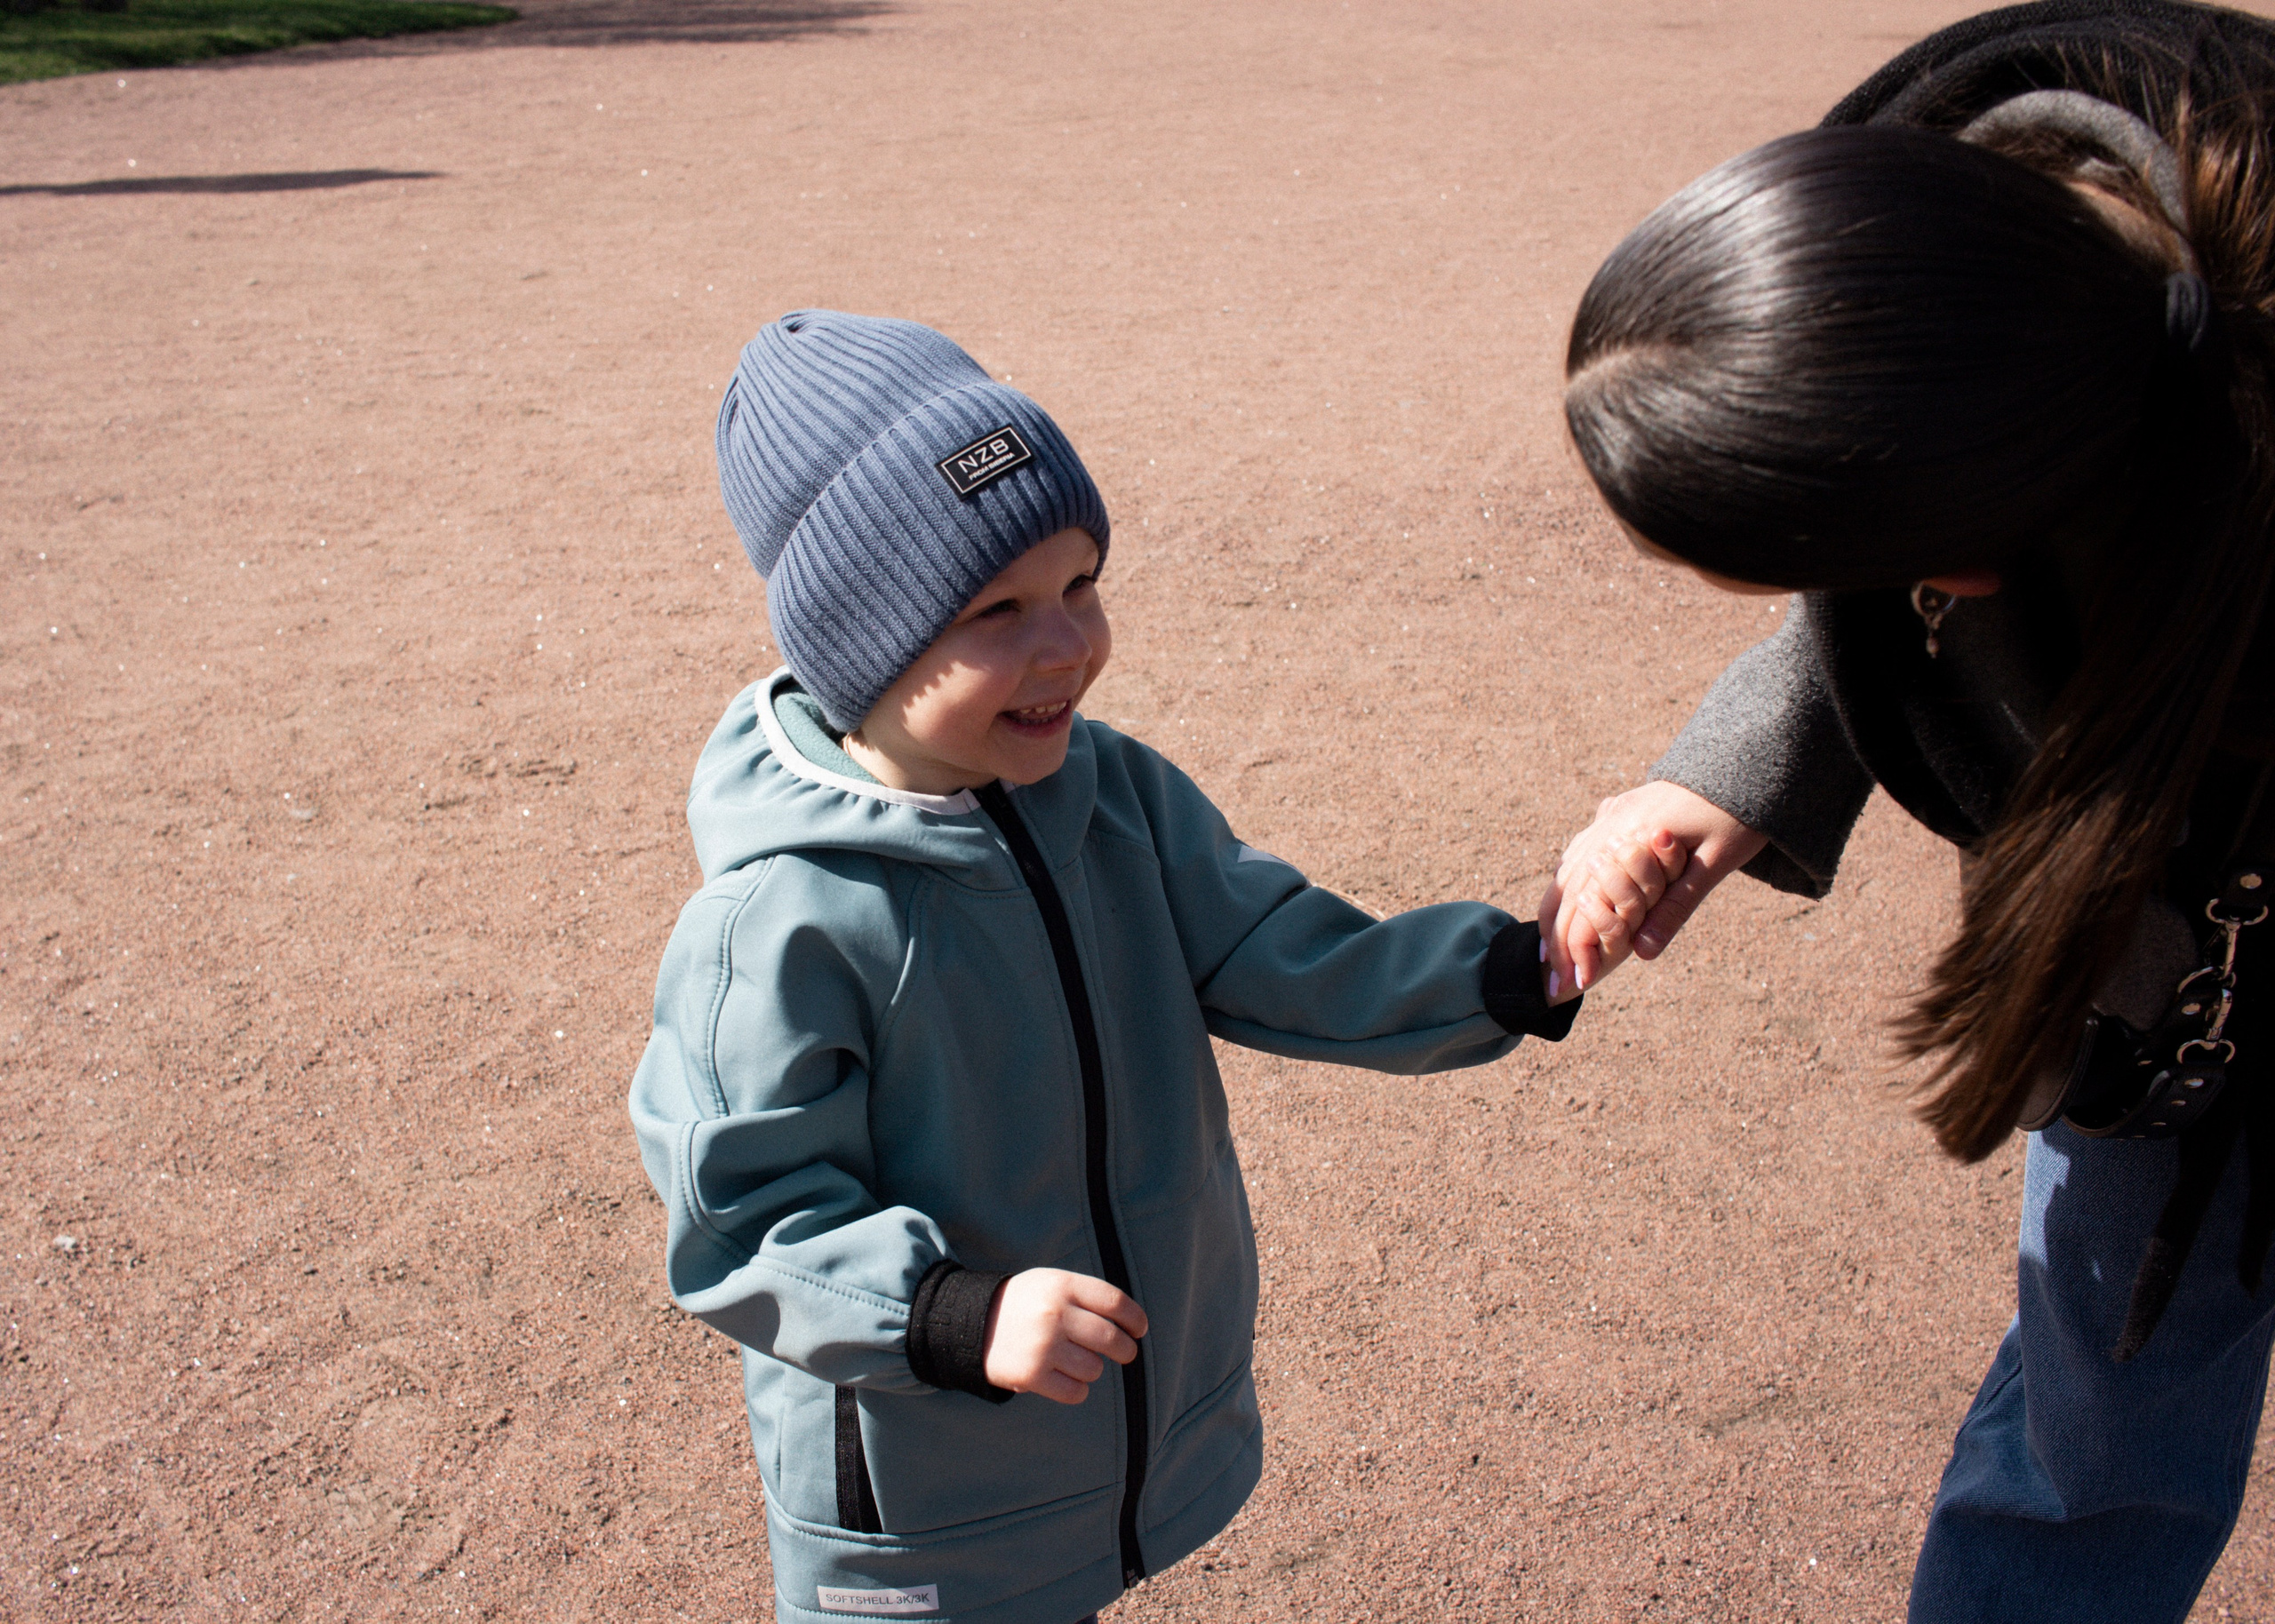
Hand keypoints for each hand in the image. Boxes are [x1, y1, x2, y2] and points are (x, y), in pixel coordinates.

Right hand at [982, 1269, 1147, 1404]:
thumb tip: (1131, 1324)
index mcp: (1062, 1285)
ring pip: (1095, 1368)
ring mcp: (1042, 1345)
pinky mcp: (1031, 1375)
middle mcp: (1054, 1314)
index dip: (1135, 1319)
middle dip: (1125, 1350)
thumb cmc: (1026, 1303)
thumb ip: (1087, 1297)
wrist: (973, 1324)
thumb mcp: (1052, 1283)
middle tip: (1124, 1353)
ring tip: (1077, 1362)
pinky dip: (1077, 1389)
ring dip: (1093, 1369)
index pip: (1115, 1302)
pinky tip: (1066, 1378)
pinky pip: (1076, 1392)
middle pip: (1112, 1338)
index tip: (1139, 1329)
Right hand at [1537, 781, 1767, 999]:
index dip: (1577, 946)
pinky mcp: (1622, 808)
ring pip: (1568, 867)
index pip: (1587, 901)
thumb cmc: (1740, 811)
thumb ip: (1676, 907)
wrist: (1749, 756)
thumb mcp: (1716, 864)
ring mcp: (1613, 813)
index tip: (1575, 984)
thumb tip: (1643, 953)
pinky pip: (1580, 848)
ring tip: (1549, 947)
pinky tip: (1567, 893)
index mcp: (1630, 837)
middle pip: (1569, 888)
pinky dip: (1568, 879)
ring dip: (1556, 910)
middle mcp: (1611, 824)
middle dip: (1557, 936)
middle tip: (1554, 979)